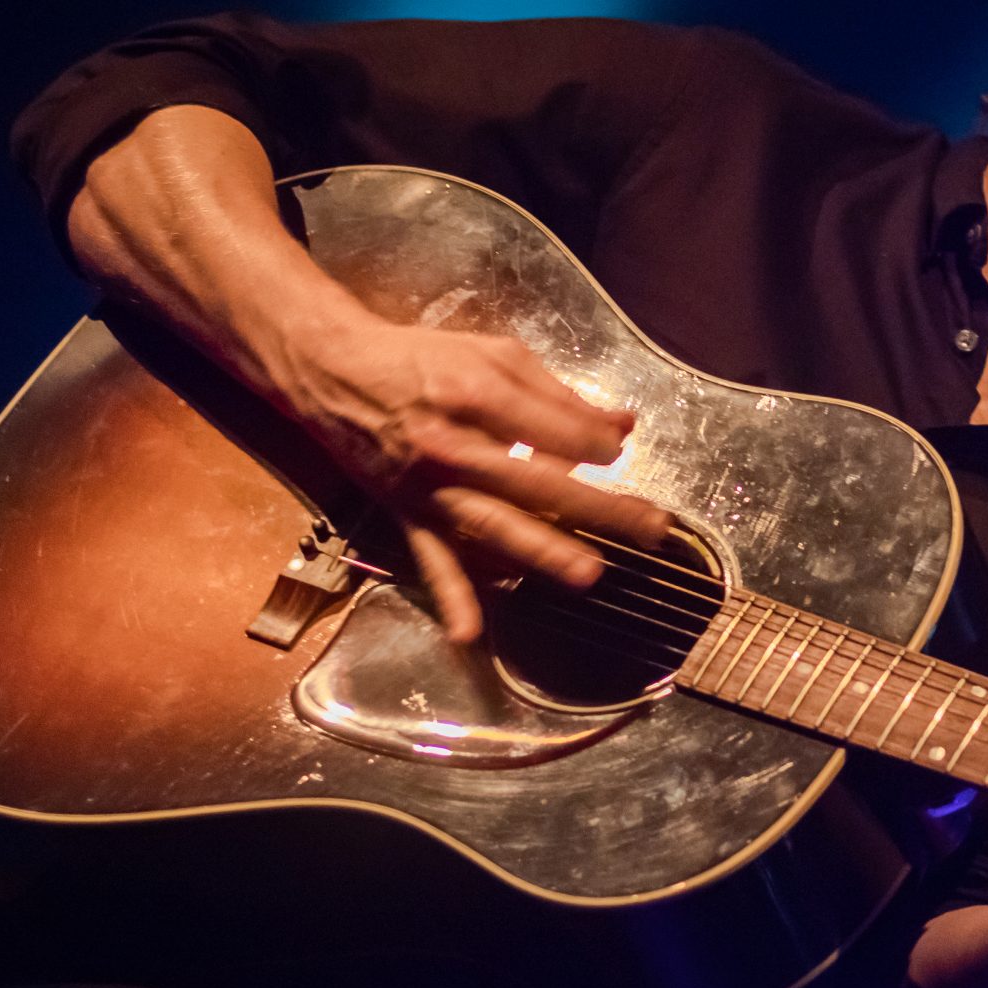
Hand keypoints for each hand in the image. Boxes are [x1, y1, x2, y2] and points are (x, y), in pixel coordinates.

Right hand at [281, 315, 670, 640]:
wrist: (333, 371)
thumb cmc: (421, 359)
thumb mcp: (494, 354)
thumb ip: (558, 394)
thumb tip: (620, 427)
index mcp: (478, 395)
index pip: (556, 430)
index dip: (597, 444)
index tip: (617, 451)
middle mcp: (454, 445)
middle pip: (539, 482)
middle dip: (601, 507)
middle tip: (653, 527)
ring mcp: (430, 486)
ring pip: (495, 524)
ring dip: (543, 551)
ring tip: (587, 573)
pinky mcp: (408, 513)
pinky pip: (433, 559)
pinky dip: (451, 598)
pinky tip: (471, 634)